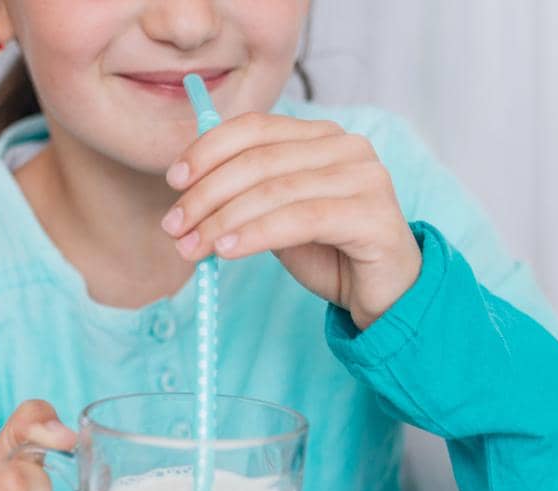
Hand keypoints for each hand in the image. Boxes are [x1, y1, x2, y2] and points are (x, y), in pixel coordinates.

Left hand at [161, 112, 421, 329]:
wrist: (383, 295)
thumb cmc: (331, 254)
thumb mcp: (278, 216)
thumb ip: (246, 194)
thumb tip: (187, 190)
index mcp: (321, 136)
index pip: (254, 128)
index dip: (208, 151)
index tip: (174, 181)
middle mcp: (346, 147)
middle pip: (259, 159)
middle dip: (206, 194)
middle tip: (173, 226)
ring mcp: (364, 177)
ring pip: (275, 191)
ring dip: (223, 220)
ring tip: (192, 246)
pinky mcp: (372, 214)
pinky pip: (300, 219)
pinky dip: (256, 234)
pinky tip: (227, 252)